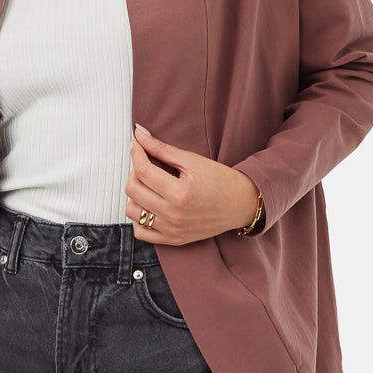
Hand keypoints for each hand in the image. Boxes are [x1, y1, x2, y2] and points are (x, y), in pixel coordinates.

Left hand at [124, 123, 261, 244]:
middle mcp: (173, 214)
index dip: (136, 153)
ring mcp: (172, 229)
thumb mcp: (192, 161)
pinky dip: (139, 218)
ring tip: (149, 185)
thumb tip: (139, 133)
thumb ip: (162, 149)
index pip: (143, 170)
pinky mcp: (173, 239)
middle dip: (134, 172)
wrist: (241, 204)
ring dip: (135, 195)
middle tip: (145, 164)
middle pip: (133, 190)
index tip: (137, 145)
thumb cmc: (221, 180)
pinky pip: (141, 232)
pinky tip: (149, 205)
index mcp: (180, 193)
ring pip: (132, 211)